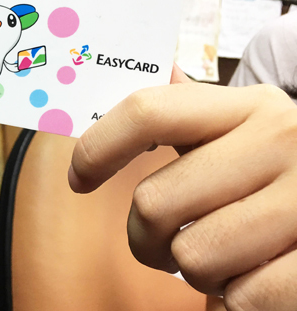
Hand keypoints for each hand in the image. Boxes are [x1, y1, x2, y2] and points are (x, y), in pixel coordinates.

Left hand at [70, 68, 296, 309]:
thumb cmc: (284, 168)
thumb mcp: (249, 126)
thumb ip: (199, 108)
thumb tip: (159, 67)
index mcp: (246, 107)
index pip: (148, 112)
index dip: (98, 147)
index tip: (79, 178)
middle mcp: (279, 141)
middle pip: (154, 202)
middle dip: (147, 238)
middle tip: (167, 243)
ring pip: (192, 257)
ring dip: (197, 271)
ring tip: (225, 255)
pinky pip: (239, 297)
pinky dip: (236, 299)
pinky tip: (257, 276)